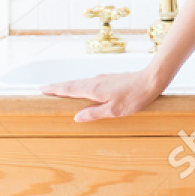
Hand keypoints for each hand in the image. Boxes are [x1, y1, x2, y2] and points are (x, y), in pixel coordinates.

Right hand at [41, 70, 164, 121]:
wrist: (152, 80)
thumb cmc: (135, 97)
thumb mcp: (114, 111)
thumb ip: (94, 113)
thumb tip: (76, 117)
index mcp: (93, 89)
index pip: (69, 89)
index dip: (55, 89)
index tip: (42, 89)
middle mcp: (96, 81)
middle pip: (73, 84)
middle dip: (59, 87)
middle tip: (46, 88)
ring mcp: (104, 78)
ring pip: (82, 82)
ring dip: (70, 86)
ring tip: (61, 90)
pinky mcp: (111, 79)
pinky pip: (91, 82)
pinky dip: (82, 85)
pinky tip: (85, 90)